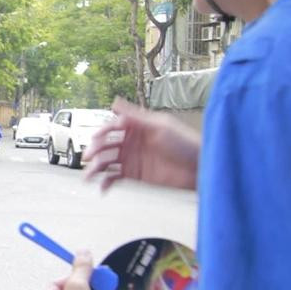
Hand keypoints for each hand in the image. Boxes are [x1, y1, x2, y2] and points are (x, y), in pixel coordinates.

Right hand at [83, 97, 199, 191]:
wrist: (201, 169)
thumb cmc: (186, 144)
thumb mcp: (160, 127)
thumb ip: (136, 116)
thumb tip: (114, 102)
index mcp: (137, 126)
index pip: (112, 127)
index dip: (102, 132)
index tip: (95, 139)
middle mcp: (132, 141)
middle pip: (106, 145)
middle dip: (95, 151)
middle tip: (89, 158)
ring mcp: (132, 158)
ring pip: (107, 161)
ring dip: (96, 168)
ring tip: (89, 176)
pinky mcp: (134, 174)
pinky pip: (114, 177)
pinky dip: (106, 182)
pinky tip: (102, 187)